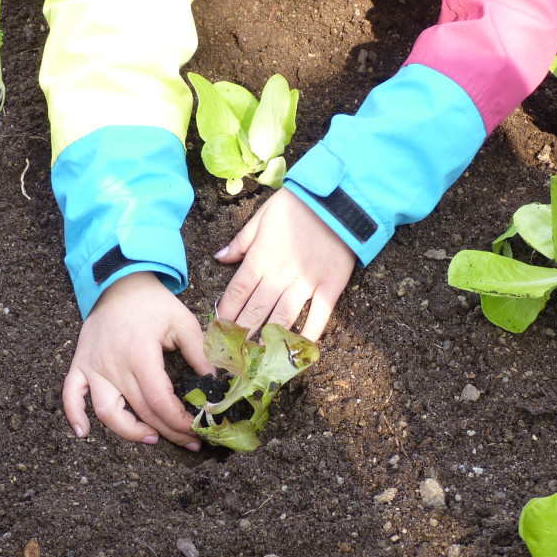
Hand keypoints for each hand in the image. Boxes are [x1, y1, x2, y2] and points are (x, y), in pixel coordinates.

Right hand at [63, 272, 212, 448]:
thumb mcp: (183, 322)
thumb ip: (200, 353)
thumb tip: (216, 383)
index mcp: (140, 354)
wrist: (120, 282)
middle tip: (189, 441)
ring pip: (106, 411)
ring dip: (128, 432)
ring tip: (151, 438)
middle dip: (168, 432)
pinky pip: (71, 394)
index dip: (179, 421)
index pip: (159, 401)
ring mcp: (93, 366)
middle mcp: (114, 364)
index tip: (197, 429)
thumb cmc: (153, 303)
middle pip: (140, 411)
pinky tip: (84, 433)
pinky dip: (74, 415)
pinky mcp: (80, 363)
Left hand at [215, 188, 354, 341]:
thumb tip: (219, 258)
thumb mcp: (262, 216)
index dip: (226, 312)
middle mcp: (280, 275)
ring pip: (282, 318)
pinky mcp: (330, 287)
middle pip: (256, 310)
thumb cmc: (297, 206)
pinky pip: (318, 316)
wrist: (337, 200)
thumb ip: (241, 241)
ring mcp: (306, 283)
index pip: (237, 292)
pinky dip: (308, 334)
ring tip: (257, 355)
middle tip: (234, 351)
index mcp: (260, 258)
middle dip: (242, 332)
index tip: (219, 328)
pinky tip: (298, 347)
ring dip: (268, 338)